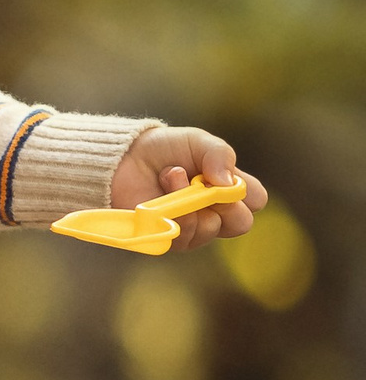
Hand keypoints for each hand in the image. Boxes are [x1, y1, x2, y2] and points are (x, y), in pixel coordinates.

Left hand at [106, 127, 265, 250]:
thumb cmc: (164, 149)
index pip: (256, 201)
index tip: (226, 177)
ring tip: (171, 174)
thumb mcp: (196, 141)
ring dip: (190, 199)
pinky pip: (182, 235)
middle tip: (205, 184)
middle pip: (240, 223)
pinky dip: (174, 211)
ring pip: (210, 229)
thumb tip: (228, 183)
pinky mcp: (169, 238)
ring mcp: (192, 227)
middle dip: (226, 203)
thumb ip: (219, 154)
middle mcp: (215, 212)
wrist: (123, 157)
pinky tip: (161, 192)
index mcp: (228, 188)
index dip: (247, 192)